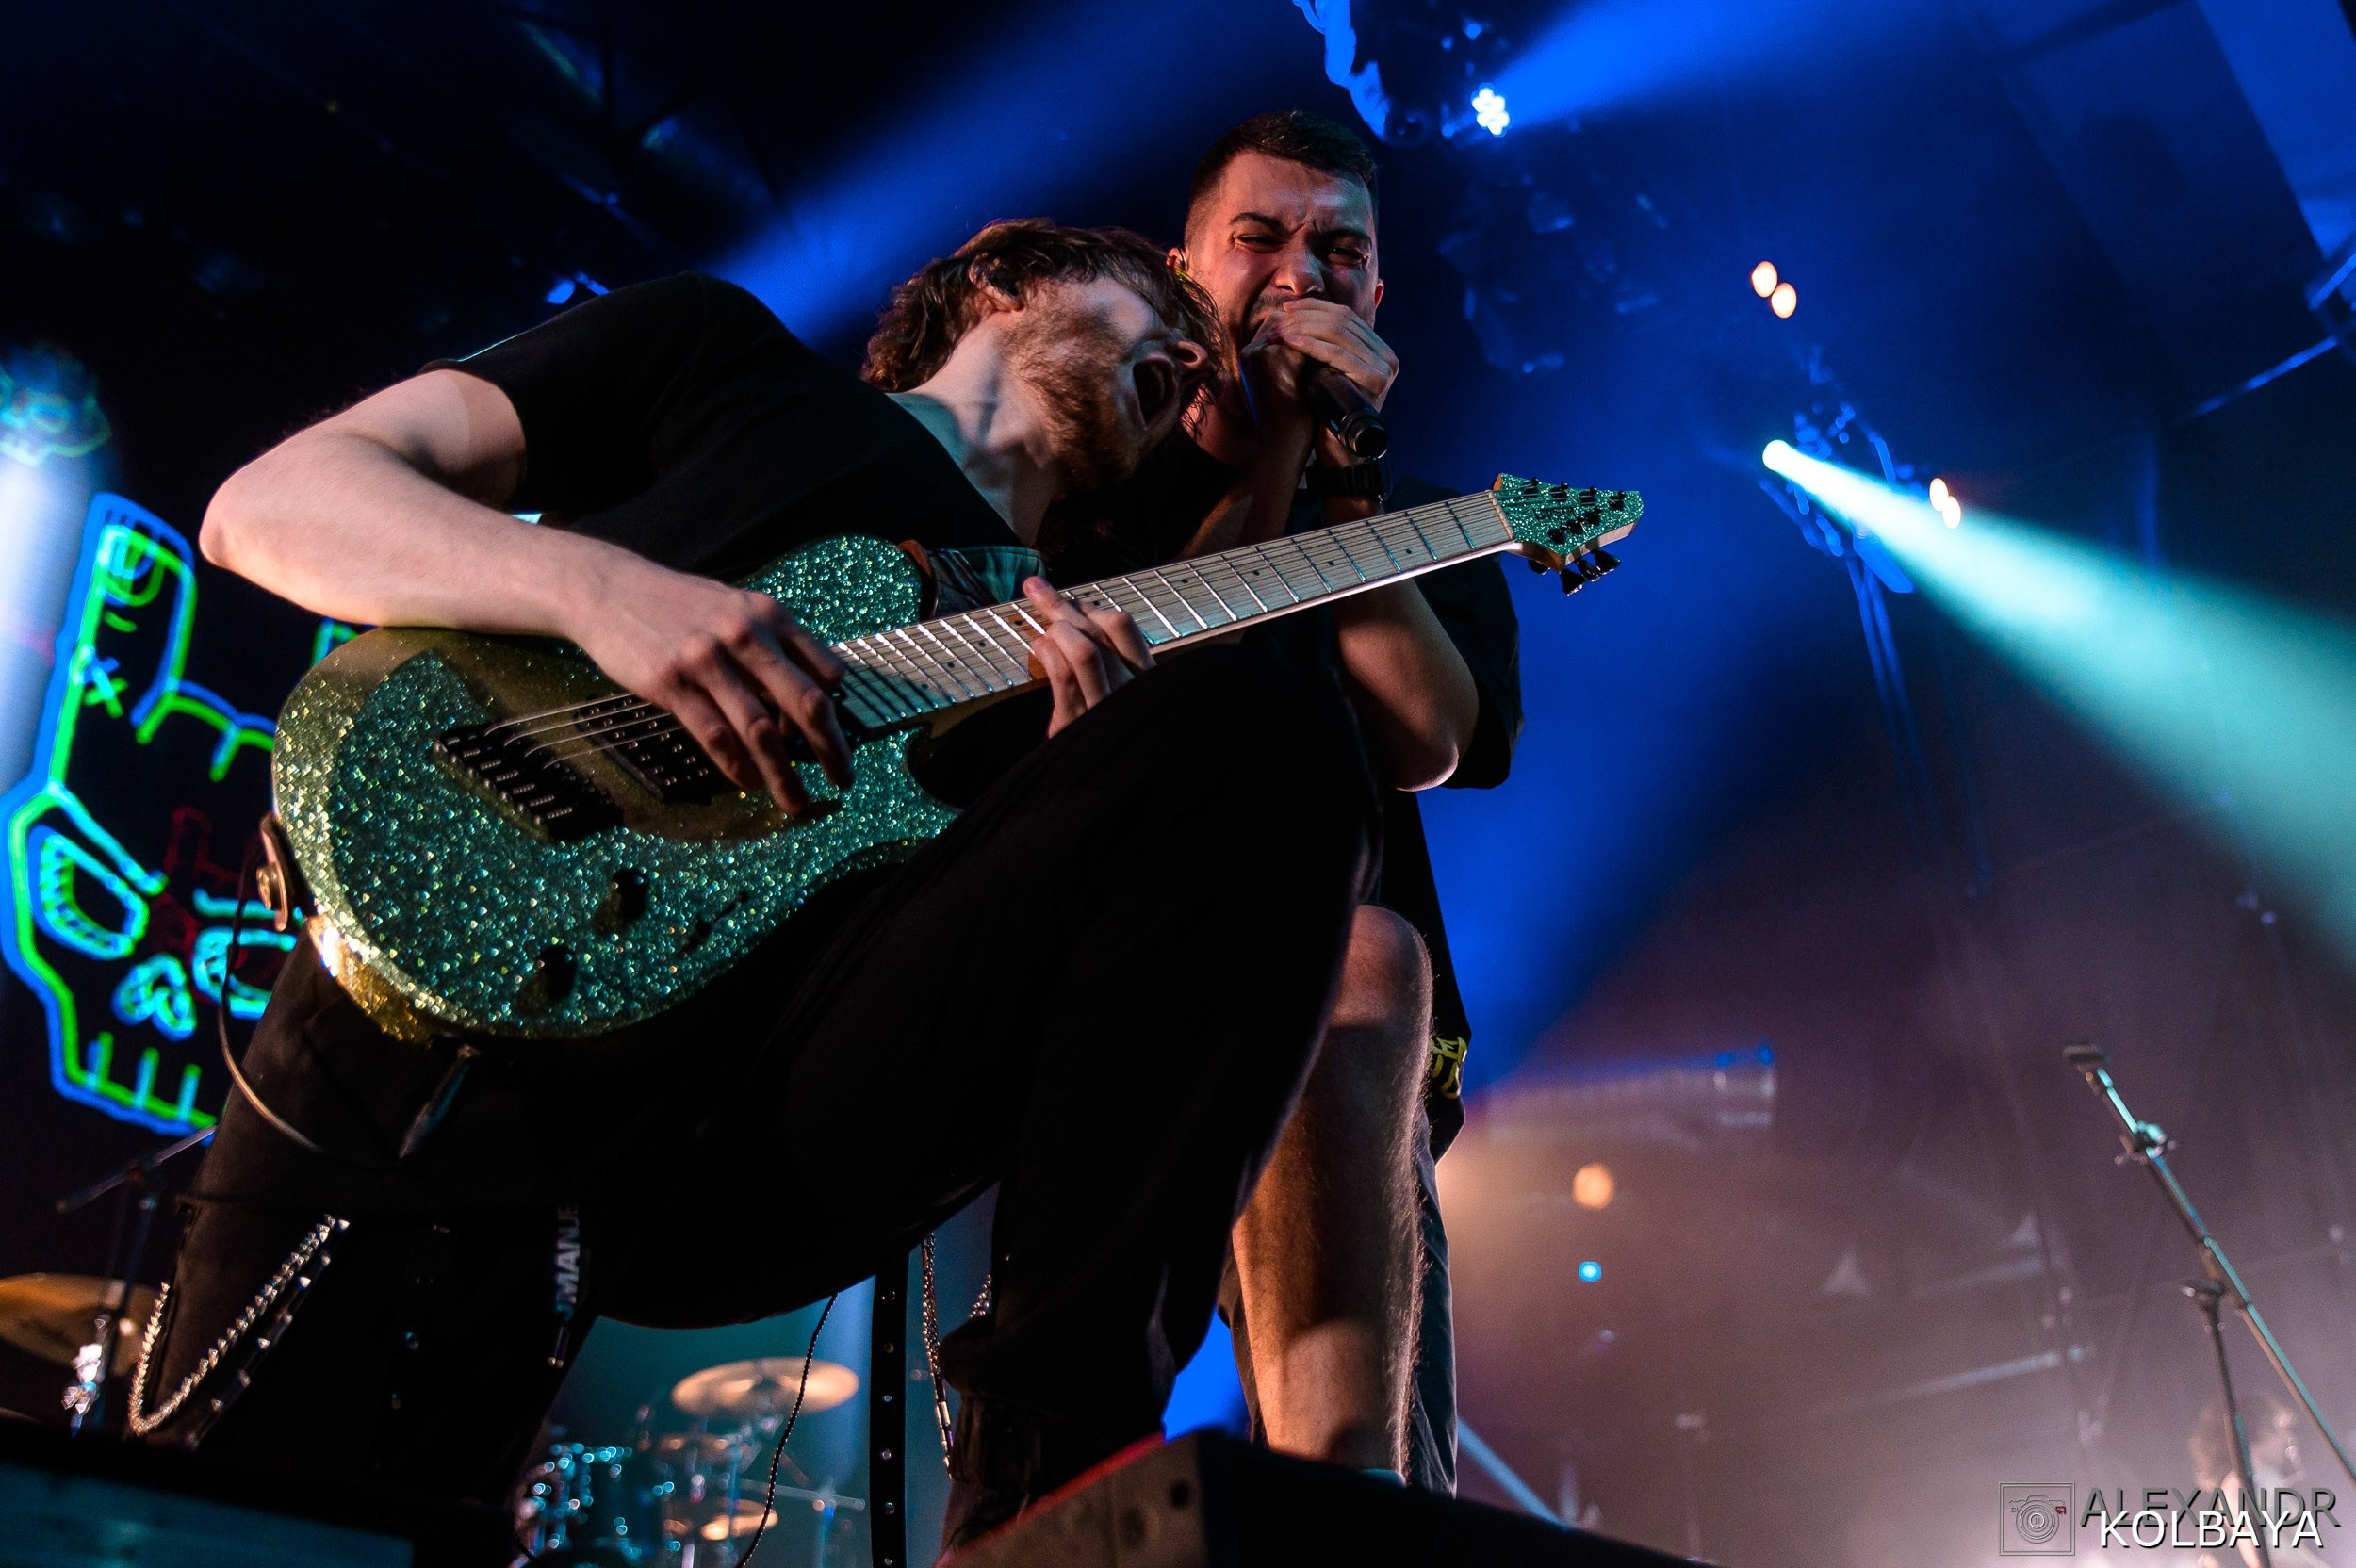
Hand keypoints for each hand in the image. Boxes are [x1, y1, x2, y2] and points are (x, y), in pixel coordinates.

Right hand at [566, 552, 852, 813]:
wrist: (611, 588)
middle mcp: (746, 635)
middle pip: (806, 703)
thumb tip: (811, 693)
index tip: (833, 740)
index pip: (827, 671)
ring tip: (796, 802)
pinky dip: (737, 767)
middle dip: (832, 749)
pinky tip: (749, 783)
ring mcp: (708, 659)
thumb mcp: (737, 607)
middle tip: (843, 780)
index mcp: (771, 615)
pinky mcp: (671, 683)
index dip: (836, 713)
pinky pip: (716, 735)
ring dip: (783, 774)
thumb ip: (773, 643)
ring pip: (761, 730)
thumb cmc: (680, 604)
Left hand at [1023, 576, 1152, 736]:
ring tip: (1038, 627)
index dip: (1089, 606)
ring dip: (1056, 629)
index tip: (1065, 599)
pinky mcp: (1080, 727)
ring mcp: (1106, 709)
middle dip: (1063, 604)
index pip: (1124, 627)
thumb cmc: (1105, 743)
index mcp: (1145, 680)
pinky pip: (1066, 680)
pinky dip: (1048, 655)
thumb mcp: (1114, 700)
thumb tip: (1068, 621)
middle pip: (1101, 631)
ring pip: (1085, 652)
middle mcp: (1131, 692)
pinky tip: (1037, 647)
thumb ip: (1103, 665)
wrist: (1099, 794)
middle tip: (1034, 588)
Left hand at [1237, 298, 1398, 455]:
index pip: (1346, 316)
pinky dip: (1311, 345)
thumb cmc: (1325, 411)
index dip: (1316, 307)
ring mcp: (1384, 367)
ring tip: (1282, 328)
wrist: (1338, 451)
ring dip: (1306, 327)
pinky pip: (1338, 354)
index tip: (1289, 307)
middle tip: (1282, 314)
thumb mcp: (1325, 370)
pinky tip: (1290, 342)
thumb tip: (1300, 312)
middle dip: (1309, 314)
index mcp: (1379, 351)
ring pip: (1340, 333)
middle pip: (1344, 321)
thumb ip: (1324, 345)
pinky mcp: (1375, 378)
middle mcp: (1387, 356)